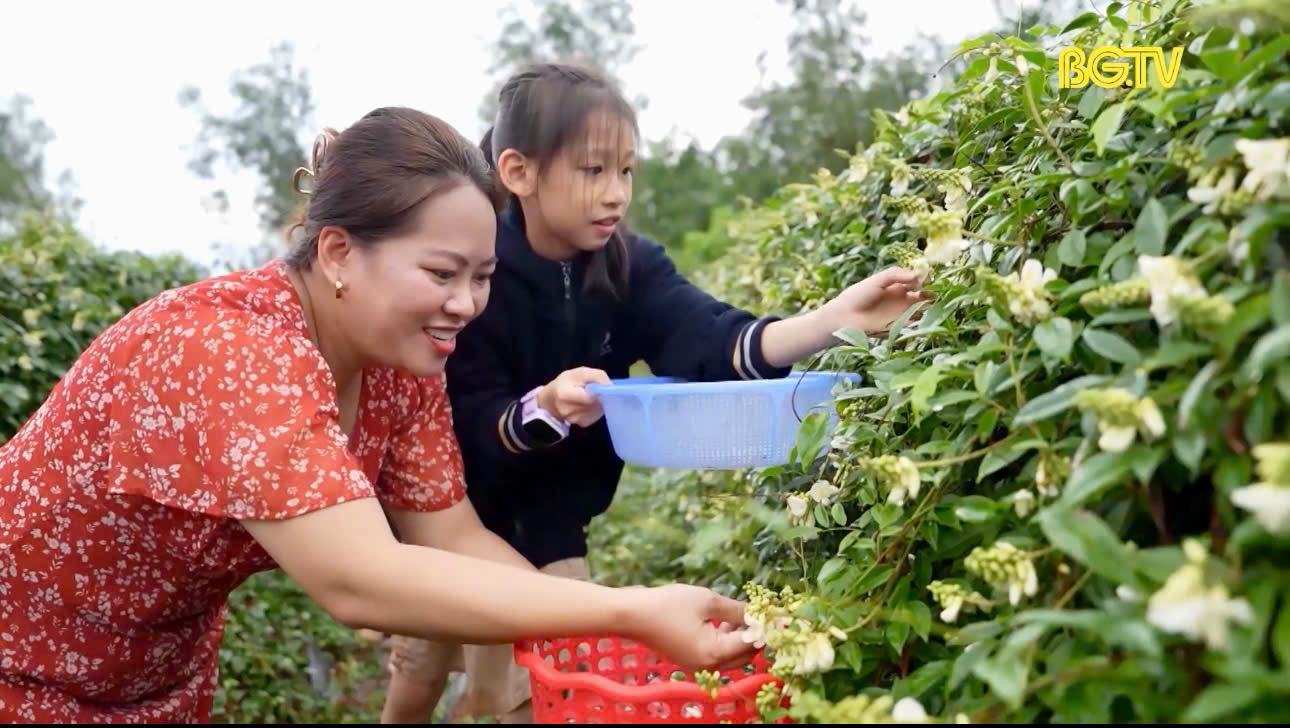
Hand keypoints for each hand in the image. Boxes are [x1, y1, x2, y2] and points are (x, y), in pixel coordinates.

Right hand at [537, 367, 610, 426]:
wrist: (551, 399)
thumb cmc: (566, 382)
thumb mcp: (579, 372)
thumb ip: (596, 376)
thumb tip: (611, 386)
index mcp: (564, 394)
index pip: (590, 397)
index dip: (599, 391)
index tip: (600, 386)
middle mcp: (568, 411)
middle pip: (595, 403)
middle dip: (599, 396)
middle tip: (594, 390)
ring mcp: (575, 420)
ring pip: (598, 409)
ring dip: (599, 402)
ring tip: (589, 396)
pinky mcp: (582, 424)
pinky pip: (597, 415)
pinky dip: (596, 408)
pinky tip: (589, 404)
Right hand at [622, 584, 758, 670]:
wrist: (632, 615)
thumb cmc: (669, 605)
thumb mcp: (707, 601)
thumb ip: (736, 609)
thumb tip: (758, 613)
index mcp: (715, 653)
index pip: (751, 643)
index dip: (763, 628)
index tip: (772, 613)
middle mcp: (708, 665)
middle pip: (743, 656)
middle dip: (754, 636)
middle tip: (759, 615)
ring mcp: (697, 664)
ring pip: (730, 657)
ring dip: (739, 638)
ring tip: (740, 614)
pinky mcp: (688, 659)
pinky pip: (715, 654)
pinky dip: (724, 641)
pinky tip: (723, 621)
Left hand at [817, 267, 930, 335]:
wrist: (844, 317)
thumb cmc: (858, 295)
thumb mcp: (877, 280)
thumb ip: (896, 274)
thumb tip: (917, 276)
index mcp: (897, 285)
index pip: (918, 281)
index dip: (927, 279)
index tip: (931, 279)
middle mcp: (902, 299)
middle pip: (924, 296)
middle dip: (932, 294)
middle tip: (936, 293)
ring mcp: (901, 313)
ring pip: (922, 310)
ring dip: (929, 308)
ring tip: (933, 305)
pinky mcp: (898, 327)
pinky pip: (913, 324)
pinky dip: (921, 321)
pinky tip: (923, 317)